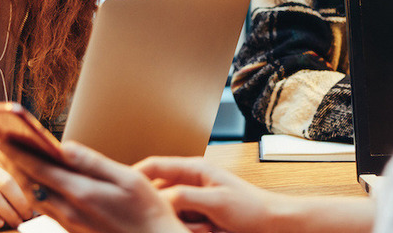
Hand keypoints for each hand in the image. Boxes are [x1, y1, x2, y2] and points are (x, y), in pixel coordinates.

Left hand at [0, 140, 187, 232]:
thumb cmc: (147, 210)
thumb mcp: (128, 178)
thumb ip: (93, 162)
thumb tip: (65, 146)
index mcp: (82, 193)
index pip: (40, 169)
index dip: (20, 152)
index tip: (4, 137)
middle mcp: (69, 211)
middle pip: (31, 185)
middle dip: (15, 164)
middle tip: (2, 146)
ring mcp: (70, 224)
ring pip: (36, 199)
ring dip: (23, 179)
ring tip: (15, 161)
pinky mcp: (73, 232)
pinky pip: (47, 211)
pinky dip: (37, 193)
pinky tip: (39, 184)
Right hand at [137, 156, 291, 232]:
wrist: (274, 226)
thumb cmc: (253, 209)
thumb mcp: (215, 202)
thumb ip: (184, 197)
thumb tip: (157, 199)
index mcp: (195, 169)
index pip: (153, 165)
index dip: (133, 176)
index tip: (118, 191)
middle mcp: (191, 183)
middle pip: (158, 194)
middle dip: (165, 211)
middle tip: (185, 222)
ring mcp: (194, 201)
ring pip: (169, 214)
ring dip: (182, 225)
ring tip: (209, 228)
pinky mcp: (198, 218)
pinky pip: (181, 225)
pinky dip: (191, 231)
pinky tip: (209, 232)